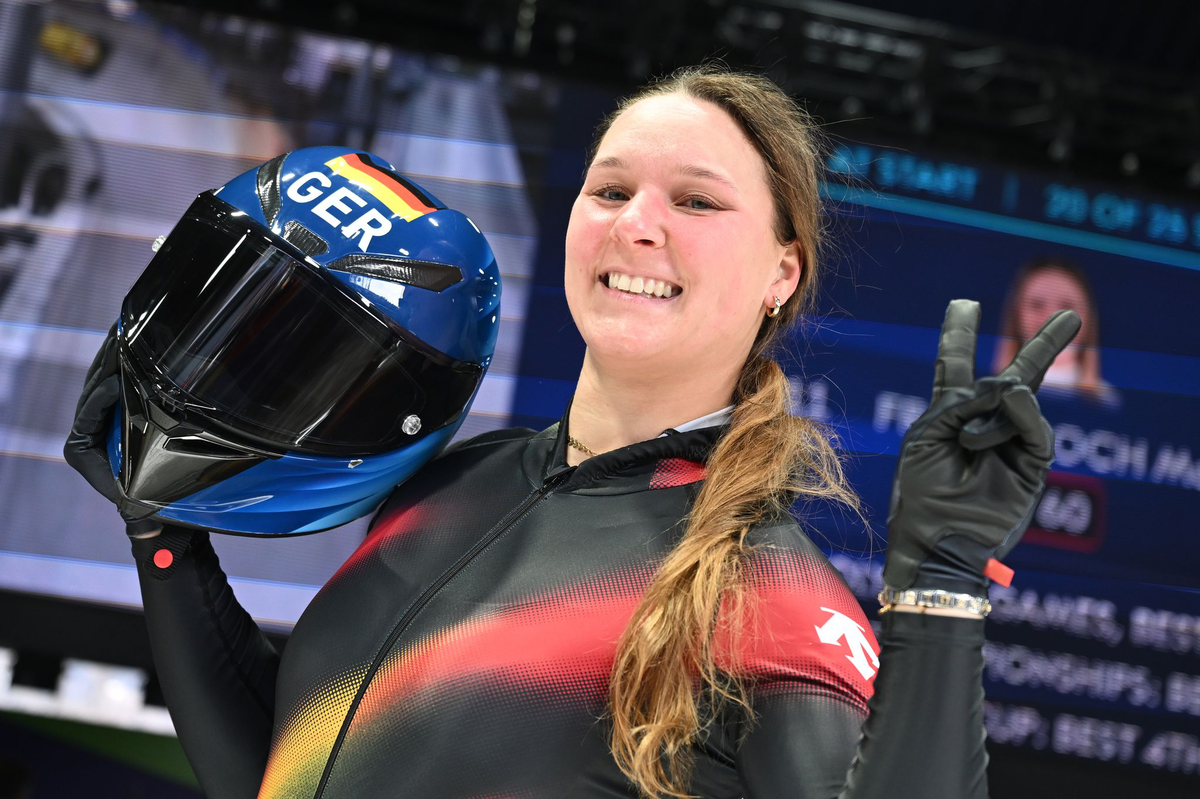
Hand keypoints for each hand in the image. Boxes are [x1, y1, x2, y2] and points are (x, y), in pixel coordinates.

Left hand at [62, 324, 161, 537]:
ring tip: (133, 330)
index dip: (101, 395)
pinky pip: (116, 375)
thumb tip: (145, 532)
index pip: (87, 412)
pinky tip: (140, 340)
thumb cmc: (151, 506)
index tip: (118, 383)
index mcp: (80, 448)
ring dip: (117, 354)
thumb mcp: (143, 509)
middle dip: (108, 362)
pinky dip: (126, 359)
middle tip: (126, 337)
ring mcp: (101, 414)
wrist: (160, 509)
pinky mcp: (117, 405)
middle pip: (93, 386)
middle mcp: (86, 428)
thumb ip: (139, 520)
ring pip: (103, 376)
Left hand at [882, 299, 1080, 596]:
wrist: (936, 539)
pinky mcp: (1032, 464)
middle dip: (1044, 345)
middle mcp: (982, 422)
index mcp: (947, 413)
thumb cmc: (920, 491)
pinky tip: (1006, 414)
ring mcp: (1011, 441)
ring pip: (1016, 400)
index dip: (959, 334)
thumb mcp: (927, 434)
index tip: (964, 304)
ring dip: (989, 419)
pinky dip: (1020, 416)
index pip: (954, 365)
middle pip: (1015, 375)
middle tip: (1070, 316)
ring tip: (968, 448)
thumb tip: (1012, 388)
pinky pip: (1034, 428)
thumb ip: (962, 402)